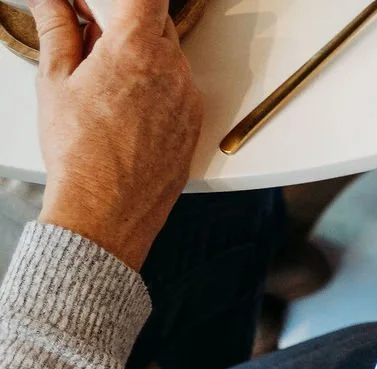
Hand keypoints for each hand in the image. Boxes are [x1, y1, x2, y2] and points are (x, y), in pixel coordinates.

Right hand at [32, 0, 202, 270]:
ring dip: (140, 51)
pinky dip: (155, 81)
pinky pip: (178, 86)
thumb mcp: (56, 80)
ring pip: (169, 53)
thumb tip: (53, 2)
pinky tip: (124, 101)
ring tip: (102, 74)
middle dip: (124, 18)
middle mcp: (173, 69)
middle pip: (157, 20)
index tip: (100, 4)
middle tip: (89, 31)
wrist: (107, 211)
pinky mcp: (194, 122)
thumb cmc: (81, 154)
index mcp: (136, 49)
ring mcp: (189, 97)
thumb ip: (58, 29)